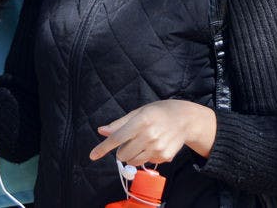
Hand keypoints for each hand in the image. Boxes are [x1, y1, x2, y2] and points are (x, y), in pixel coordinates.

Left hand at [89, 100, 215, 165]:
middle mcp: (149, 135)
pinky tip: (155, 144)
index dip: (102, 148)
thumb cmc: (158, 112)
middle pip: (122, 154)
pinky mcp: (165, 157)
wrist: (185, 119)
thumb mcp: (138, 112)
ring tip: (142, 142)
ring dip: (132, 155)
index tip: (92, 155)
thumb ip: (119, 124)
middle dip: (122, 149)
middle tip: (132, 139)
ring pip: (133, 161)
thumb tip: (101, 131)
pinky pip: (146, 162)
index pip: (117, 138)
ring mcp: (158, 147)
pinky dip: (146, 156)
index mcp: (141, 121)